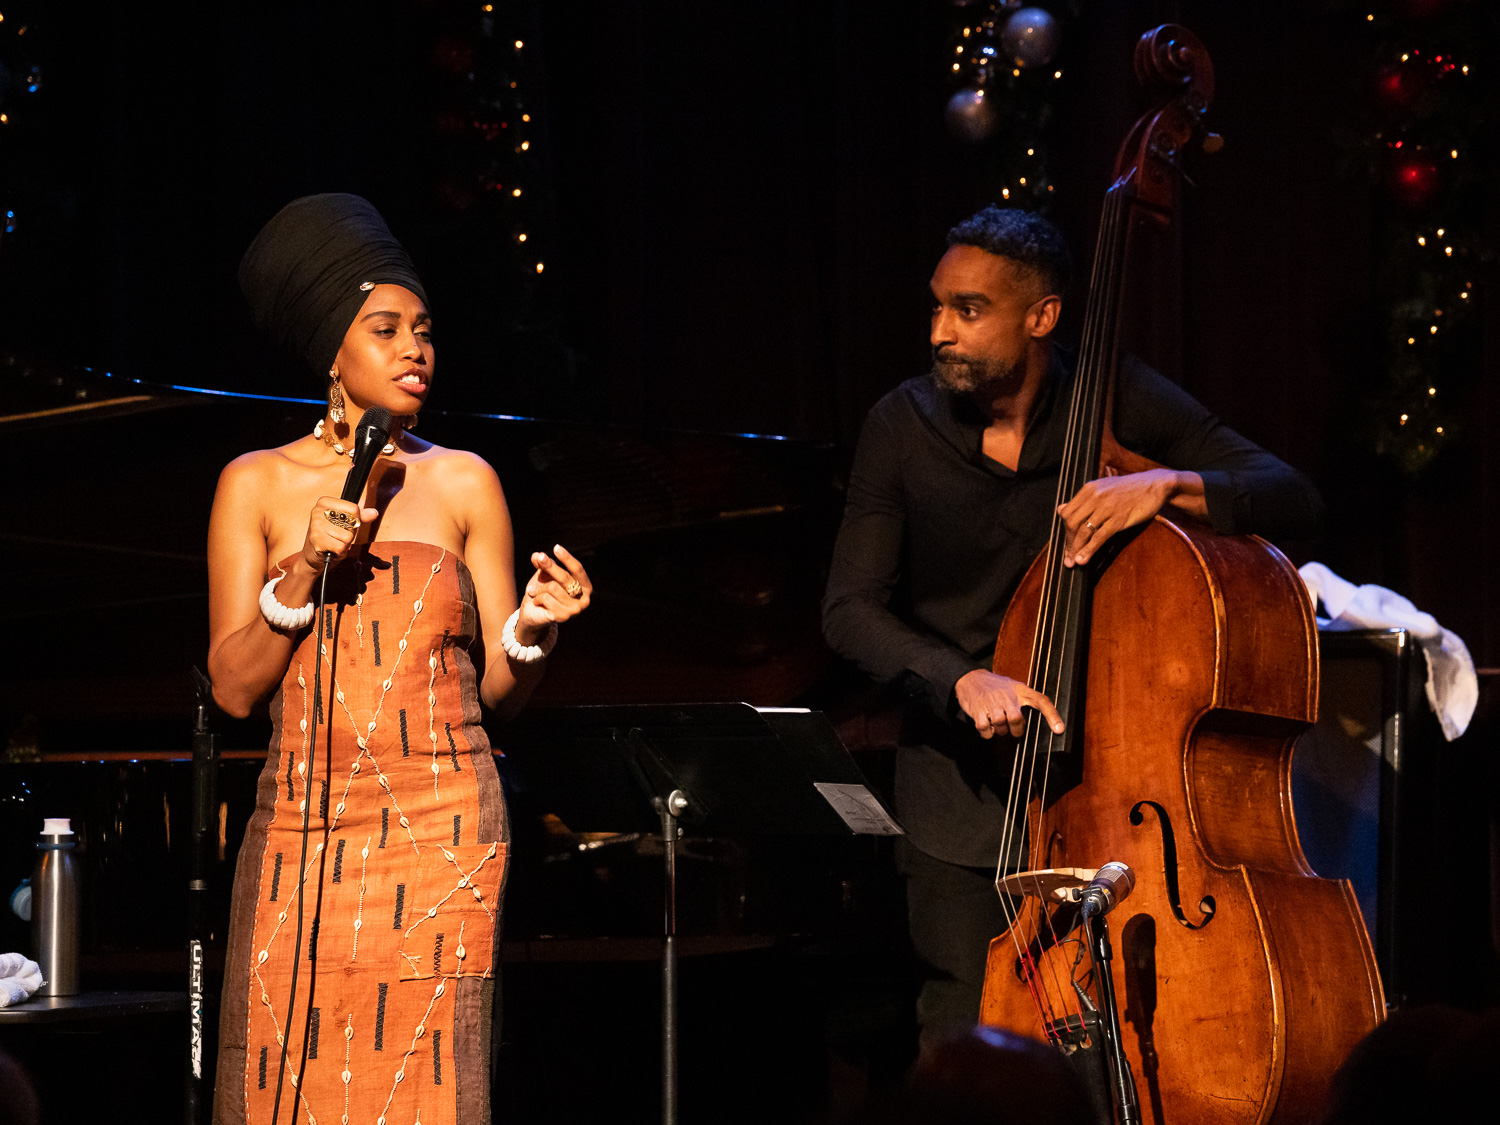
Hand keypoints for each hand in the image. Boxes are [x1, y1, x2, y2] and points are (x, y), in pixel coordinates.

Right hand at [300, 496, 378, 571]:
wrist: (313, 557)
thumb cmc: (330, 538)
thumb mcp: (344, 524)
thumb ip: (359, 517)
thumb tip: (374, 512)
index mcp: (324, 502)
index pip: (354, 508)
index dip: (354, 521)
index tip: (342, 525)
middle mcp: (318, 511)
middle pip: (352, 523)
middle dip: (349, 533)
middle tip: (336, 536)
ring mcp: (316, 526)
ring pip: (348, 536)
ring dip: (344, 544)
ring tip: (333, 543)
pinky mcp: (317, 540)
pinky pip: (342, 547)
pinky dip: (339, 552)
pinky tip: (330, 549)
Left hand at [516, 544, 592, 641]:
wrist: (534, 613)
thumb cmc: (544, 591)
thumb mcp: (545, 575)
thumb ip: (544, 565)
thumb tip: (537, 555)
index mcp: (585, 586)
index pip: (578, 569)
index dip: (567, 558)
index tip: (556, 548)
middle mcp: (584, 599)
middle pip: (565, 577)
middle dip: (550, 566)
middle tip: (539, 557)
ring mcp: (574, 610)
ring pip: (553, 587)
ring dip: (539, 588)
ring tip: (534, 591)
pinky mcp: (563, 617)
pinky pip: (546, 598)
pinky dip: (537, 597)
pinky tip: (536, 601)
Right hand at [955, 670, 1063, 738]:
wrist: (970, 678)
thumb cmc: (996, 686)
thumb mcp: (1014, 687)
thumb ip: (1026, 700)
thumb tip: (1040, 719)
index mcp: (1020, 690)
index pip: (1041, 701)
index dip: (1052, 716)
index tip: (1059, 730)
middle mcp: (1007, 695)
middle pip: (1017, 720)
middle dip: (1015, 729)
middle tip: (1011, 728)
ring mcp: (992, 702)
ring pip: (1001, 726)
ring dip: (999, 730)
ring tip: (996, 724)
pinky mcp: (978, 710)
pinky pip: (986, 730)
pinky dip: (987, 733)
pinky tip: (987, 725)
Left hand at [1057, 469, 1184, 567]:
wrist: (1155, 485)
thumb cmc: (1129, 489)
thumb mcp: (1102, 488)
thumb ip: (1082, 500)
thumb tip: (1060, 509)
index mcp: (1088, 489)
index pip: (1067, 512)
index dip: (1064, 530)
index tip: (1066, 542)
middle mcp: (1095, 497)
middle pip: (1072, 523)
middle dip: (1068, 542)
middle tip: (1068, 556)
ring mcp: (1107, 508)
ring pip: (1084, 532)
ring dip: (1075, 549)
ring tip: (1072, 563)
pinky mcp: (1119, 519)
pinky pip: (1099, 537)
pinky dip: (1089, 550)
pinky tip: (1083, 559)